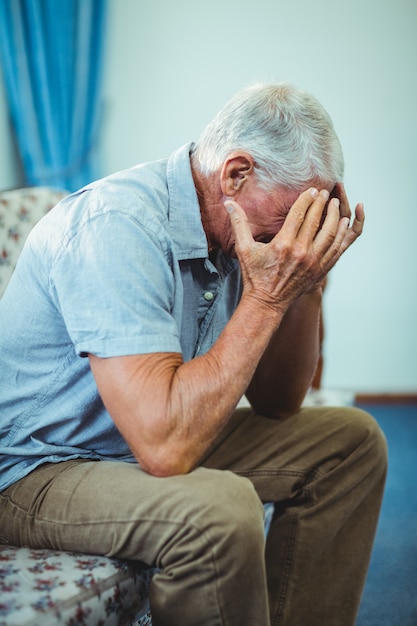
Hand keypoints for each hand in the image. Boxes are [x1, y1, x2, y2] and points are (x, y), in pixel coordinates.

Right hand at [225, 187, 363, 312]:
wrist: (267, 303)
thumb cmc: (254, 275)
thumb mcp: (244, 249)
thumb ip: (239, 224)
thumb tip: (228, 203)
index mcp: (283, 245)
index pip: (299, 214)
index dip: (307, 199)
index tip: (312, 190)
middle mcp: (301, 253)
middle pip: (316, 221)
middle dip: (322, 204)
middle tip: (324, 192)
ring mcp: (313, 262)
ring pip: (331, 233)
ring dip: (335, 216)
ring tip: (335, 204)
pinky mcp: (321, 270)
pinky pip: (336, 248)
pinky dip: (342, 234)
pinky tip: (343, 223)